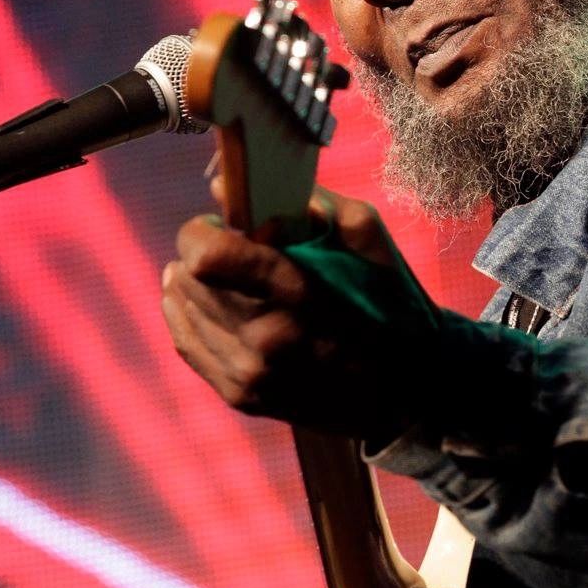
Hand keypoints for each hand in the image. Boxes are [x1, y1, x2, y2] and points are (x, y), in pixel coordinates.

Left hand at [160, 188, 442, 439]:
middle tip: (245, 259)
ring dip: (200, 286)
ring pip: (181, 305)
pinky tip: (220, 307)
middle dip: (209, 257)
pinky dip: (194, 316)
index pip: (205, 254)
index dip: (208, 230)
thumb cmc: (389, 306)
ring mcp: (249, 374)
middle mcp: (265, 341)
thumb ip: (307, 204)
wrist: (406, 390)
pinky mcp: (239, 396)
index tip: (230, 229)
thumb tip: (228, 190)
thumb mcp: (368, 241)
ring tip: (237, 284)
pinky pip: (185, 342)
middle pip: (188, 277)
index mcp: (297, 295)